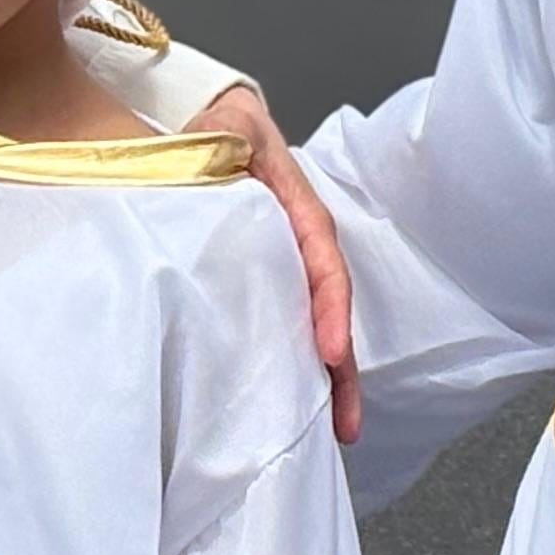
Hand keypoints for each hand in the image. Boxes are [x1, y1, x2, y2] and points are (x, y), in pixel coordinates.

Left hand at [197, 83, 360, 445]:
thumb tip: (220, 147)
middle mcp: (300, 242)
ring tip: (335, 429)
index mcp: (296, 207)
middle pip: (328, 307)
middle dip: (342, 368)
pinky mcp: (264, 280)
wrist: (209, 126)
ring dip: (328, 376)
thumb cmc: (219, 129)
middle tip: (345, 423)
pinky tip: (296, 402)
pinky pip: (287, 322)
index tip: (330, 352)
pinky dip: (297, 363)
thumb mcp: (225, 126)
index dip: (329, 307)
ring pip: (313, 322)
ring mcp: (285, 264)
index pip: (321, 260)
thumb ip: (223, 138)